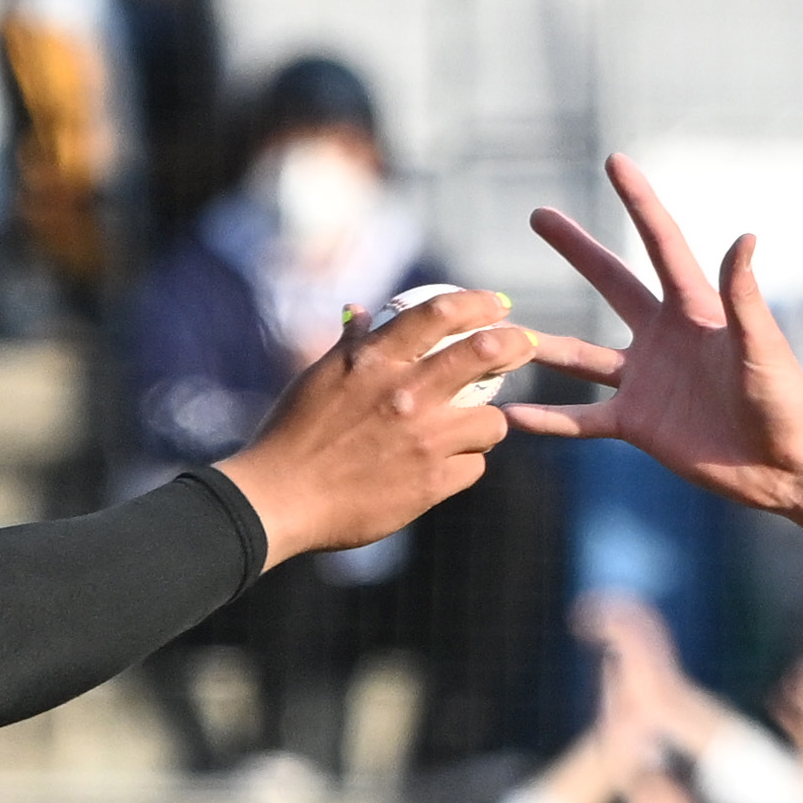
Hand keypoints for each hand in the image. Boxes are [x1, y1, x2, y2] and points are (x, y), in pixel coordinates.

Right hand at [220, 284, 589, 562]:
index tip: (497, 304)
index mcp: (374, 362)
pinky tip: (446, 467)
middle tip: (524, 345)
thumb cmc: (291, 436)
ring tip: (473, 428)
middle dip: (516, 344)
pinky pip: (474, 467)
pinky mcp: (431, 484)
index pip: (439, 313)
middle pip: (485, 352)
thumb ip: (350, 346)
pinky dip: (465, 464)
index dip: (478, 303)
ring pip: (493, 421)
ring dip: (488, 422)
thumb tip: (361, 312)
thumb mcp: (317, 378)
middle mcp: (406, 395)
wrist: (278, 500)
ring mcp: (424, 441)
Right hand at [517, 159, 802, 560]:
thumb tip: (746, 237)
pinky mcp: (637, 422)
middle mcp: (663, 336)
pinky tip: (509, 415)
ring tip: (498, 329)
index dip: (638, 202)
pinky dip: (547, 419)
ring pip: (580, 355)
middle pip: (610, 282)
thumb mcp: (762, 345)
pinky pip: (582, 418)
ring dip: (540, 343)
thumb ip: (745, 296)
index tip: (615, 160)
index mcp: (694, 309)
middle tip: (538, 215)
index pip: (660, 243)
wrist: (782, 465)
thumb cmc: (783, 400)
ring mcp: (646, 379)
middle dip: (575, 248)